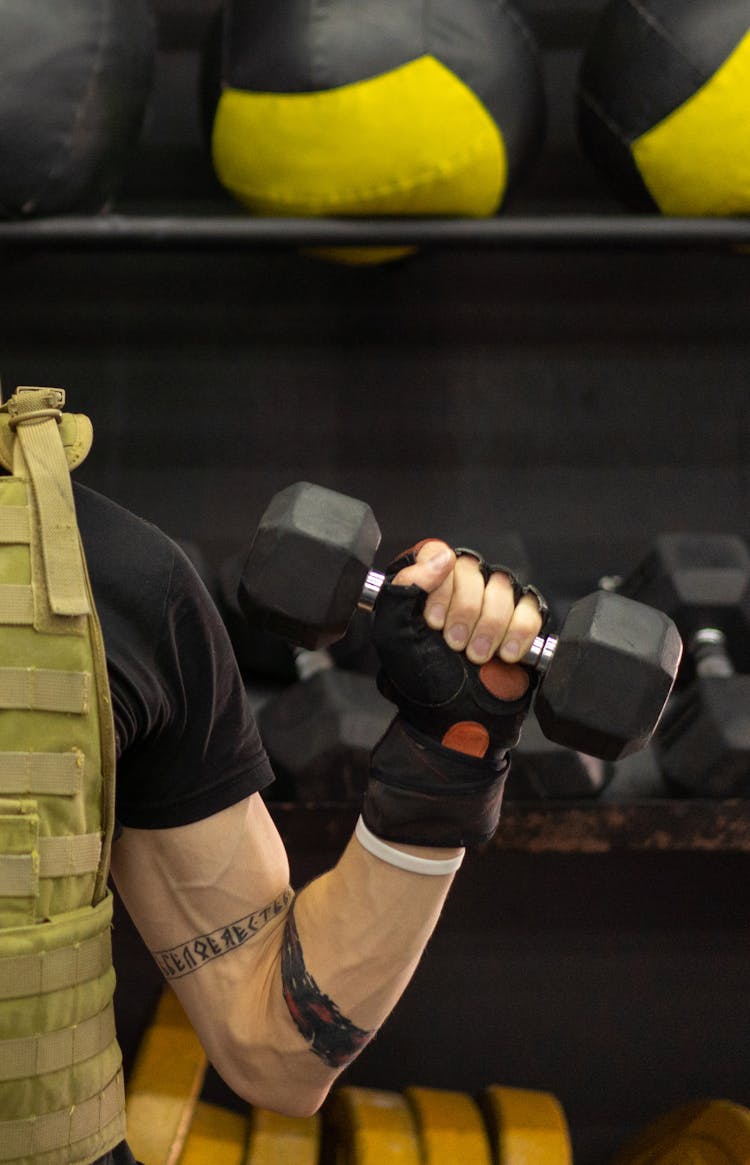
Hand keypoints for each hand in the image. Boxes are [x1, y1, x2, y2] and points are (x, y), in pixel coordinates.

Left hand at [389, 540, 543, 665]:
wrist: (455, 720)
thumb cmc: (421, 680)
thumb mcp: (394, 634)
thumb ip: (404, 587)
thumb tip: (440, 554)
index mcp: (425, 583)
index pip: (438, 553)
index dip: (440, 587)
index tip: (433, 621)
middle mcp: (459, 587)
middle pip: (473, 570)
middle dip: (465, 612)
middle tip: (454, 644)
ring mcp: (492, 602)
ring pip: (503, 587)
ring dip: (489, 627)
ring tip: (476, 655)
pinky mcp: (520, 620)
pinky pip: (530, 608)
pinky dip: (518, 633)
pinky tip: (504, 654)